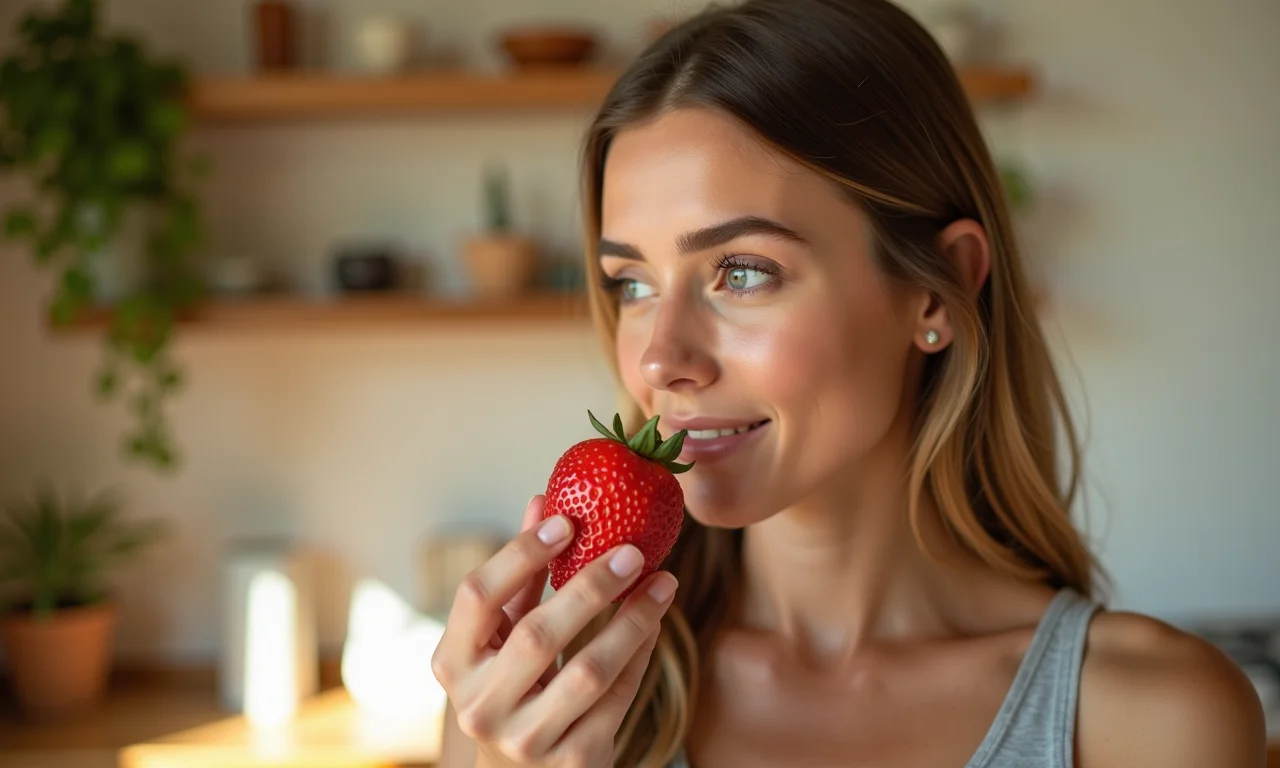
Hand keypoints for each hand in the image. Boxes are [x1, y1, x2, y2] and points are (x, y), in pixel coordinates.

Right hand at [431, 495, 678, 766]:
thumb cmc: (511, 686)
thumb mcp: (501, 636)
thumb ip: (520, 576)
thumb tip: (544, 501)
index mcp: (452, 663)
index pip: (477, 596)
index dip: (520, 554)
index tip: (566, 520)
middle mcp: (479, 706)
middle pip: (537, 635)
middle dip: (590, 587)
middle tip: (632, 551)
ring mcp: (526, 740)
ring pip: (588, 670)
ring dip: (632, 620)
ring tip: (663, 581)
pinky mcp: (573, 760)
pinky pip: (618, 697)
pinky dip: (641, 652)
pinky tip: (656, 620)